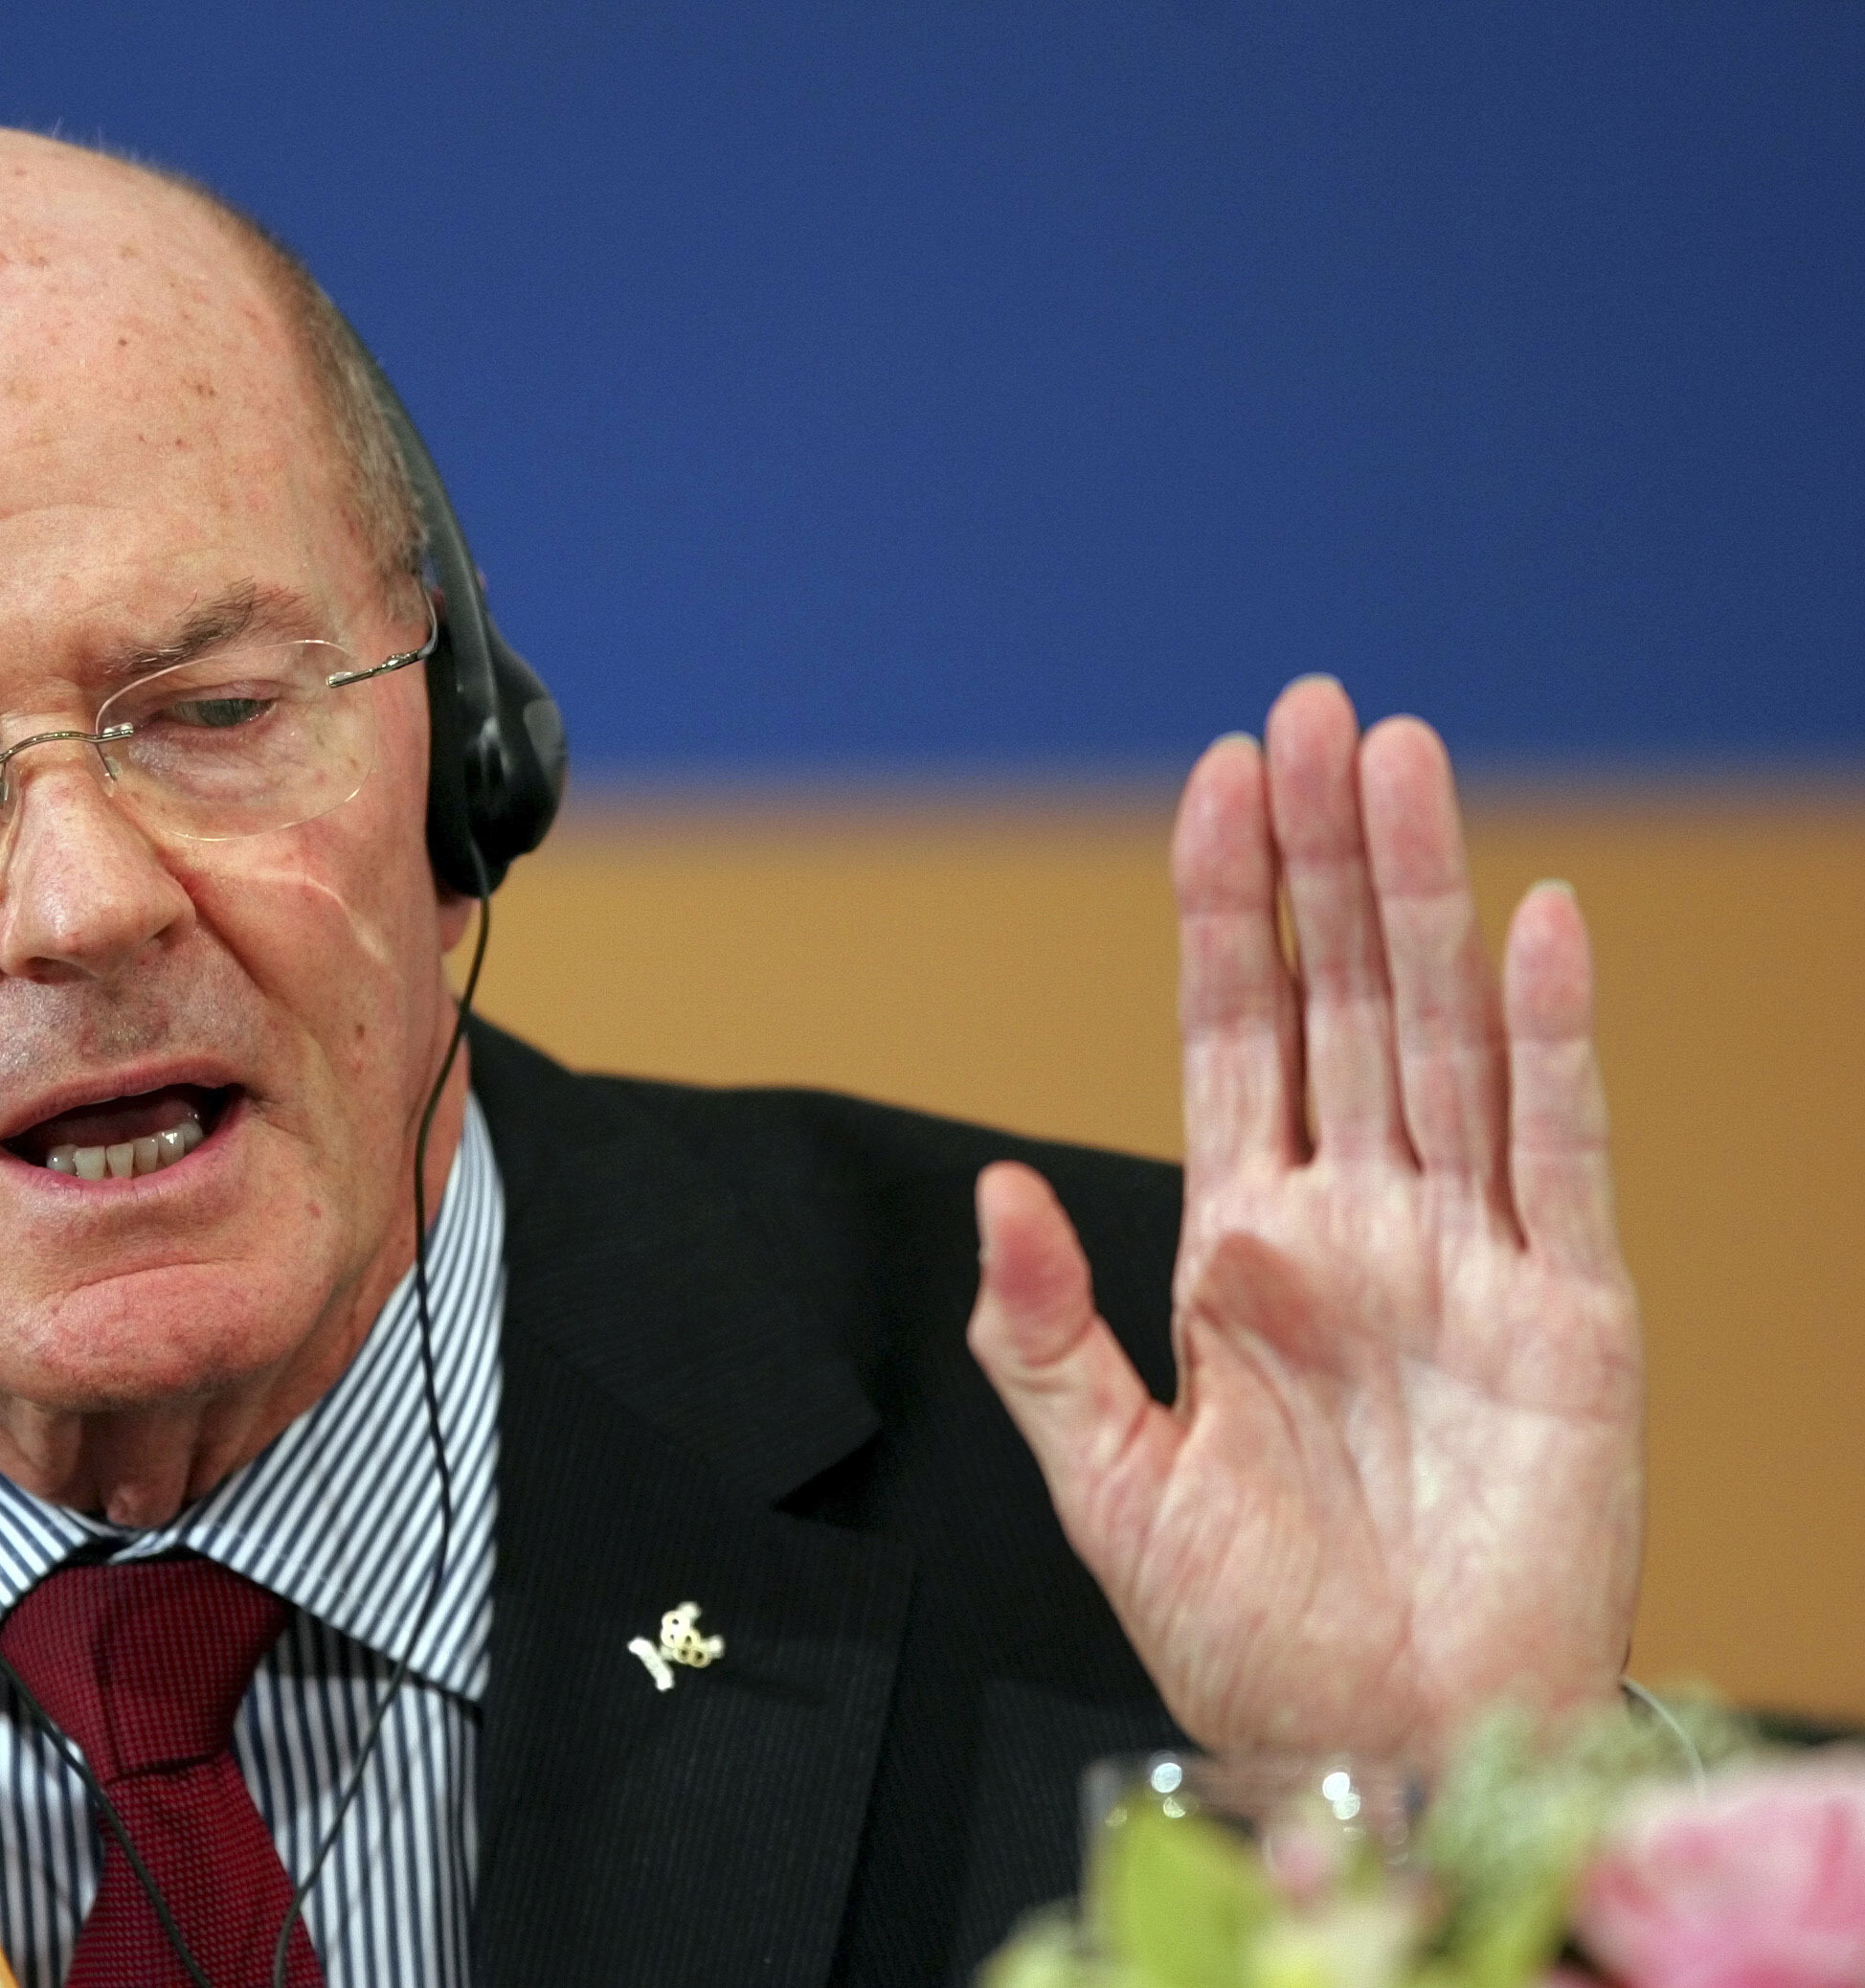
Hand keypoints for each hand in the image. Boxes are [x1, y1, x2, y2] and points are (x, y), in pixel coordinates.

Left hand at [966, 676, 1642, 1762]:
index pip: (1232, 1035)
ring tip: (1397, 761)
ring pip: (1440, 1039)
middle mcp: (1358, 1225)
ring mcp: (1467, 1258)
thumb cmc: (1254, 1633)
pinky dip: (1549, 1040)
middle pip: (1340, 1001)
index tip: (1212, 778)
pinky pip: (1560, 1154)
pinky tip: (1536, 926)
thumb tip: (994, 1181)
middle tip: (1311, 709)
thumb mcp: (1108, 1486)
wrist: (1382, 1748)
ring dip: (1421, 900)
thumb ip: (1044, 1334)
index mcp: (1244, 1248)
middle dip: (1321, 857)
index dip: (1224, 908)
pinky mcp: (1570, 1320)